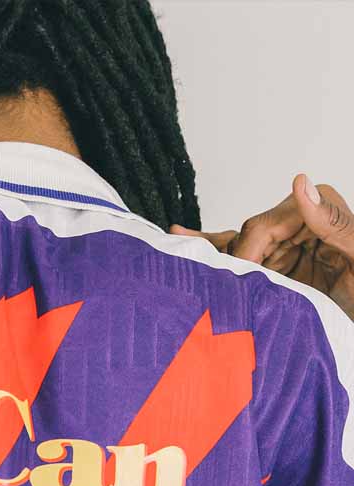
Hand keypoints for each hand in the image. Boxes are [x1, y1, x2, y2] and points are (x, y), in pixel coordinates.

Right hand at [171, 175, 353, 319]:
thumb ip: (332, 221)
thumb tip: (300, 184)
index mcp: (319, 210)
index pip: (265, 226)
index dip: (245, 252)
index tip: (235, 278)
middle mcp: (301, 222)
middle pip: (248, 236)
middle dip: (226, 257)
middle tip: (203, 277)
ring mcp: (290, 245)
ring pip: (241, 247)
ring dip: (213, 254)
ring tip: (176, 245)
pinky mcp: (284, 266)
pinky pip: (248, 259)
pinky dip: (221, 255)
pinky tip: (188, 242)